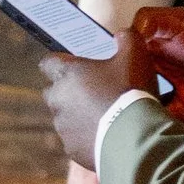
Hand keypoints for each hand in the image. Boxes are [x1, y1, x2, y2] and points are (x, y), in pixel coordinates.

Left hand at [38, 42, 130, 173]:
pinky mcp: (71, 149)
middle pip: (54, 91)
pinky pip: (75, 139)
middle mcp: (58, 100)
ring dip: (79, 115)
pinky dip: (87, 136)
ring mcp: (63, 127)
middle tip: (94, 91)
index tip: (75, 64)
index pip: (48, 62)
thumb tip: (121, 34)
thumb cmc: (130, 91)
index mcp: (67, 74)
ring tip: (105, 116)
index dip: (61, 62)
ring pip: (65, 117)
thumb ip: (126, 38)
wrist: (134, 138)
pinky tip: (106, 135)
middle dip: (69, 90)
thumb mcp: (135, 55)